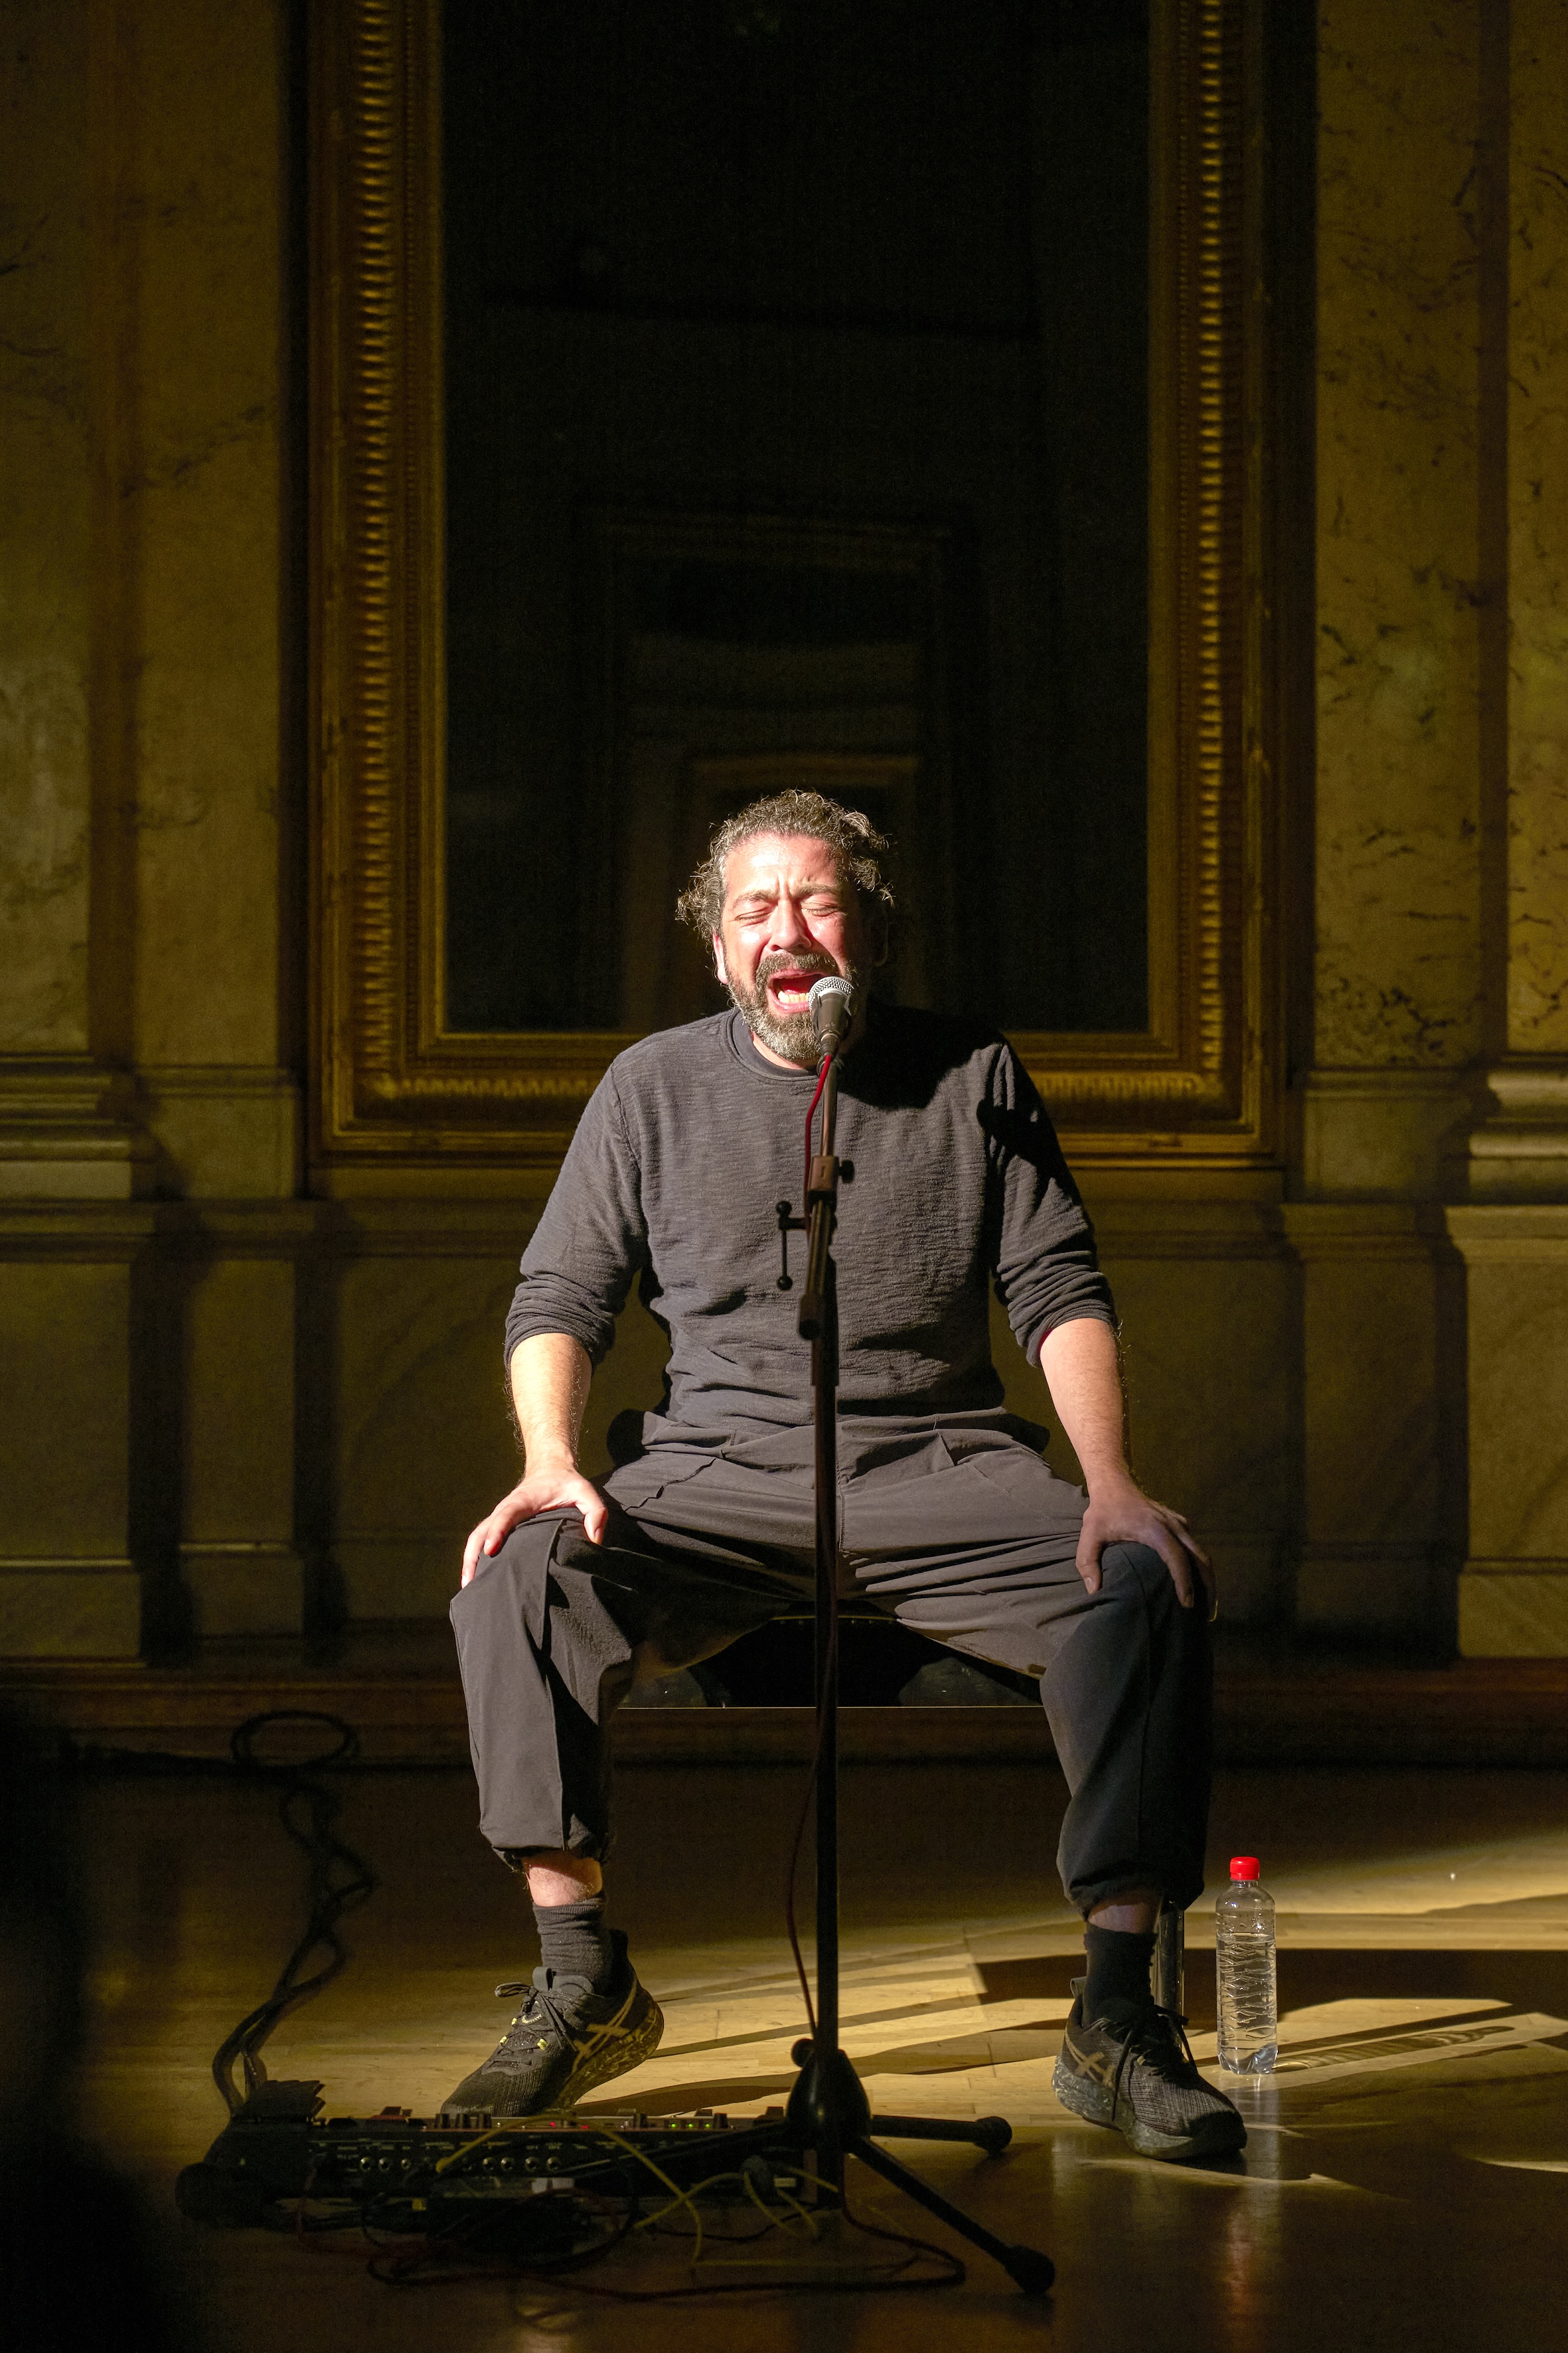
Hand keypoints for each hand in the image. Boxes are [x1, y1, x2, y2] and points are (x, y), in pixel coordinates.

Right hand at [460, 1466, 607, 1586]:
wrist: (550, 1469)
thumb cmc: (567, 1483)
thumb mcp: (586, 1492)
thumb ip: (595, 1512)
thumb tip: (595, 1540)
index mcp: (524, 1501)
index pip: (506, 1515)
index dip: (497, 1531)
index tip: (491, 1549)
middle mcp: (506, 1508)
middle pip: (482, 1530)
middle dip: (474, 1554)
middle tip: (471, 1582)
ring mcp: (500, 1516)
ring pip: (476, 1537)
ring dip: (470, 1560)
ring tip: (468, 1588)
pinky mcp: (499, 1523)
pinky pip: (480, 1539)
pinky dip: (473, 1556)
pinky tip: (474, 1578)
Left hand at [1075, 1476, 1213, 1612]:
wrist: (1114, 1485)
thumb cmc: (1103, 1511)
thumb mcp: (1089, 1535)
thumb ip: (1088, 1562)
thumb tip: (1095, 1591)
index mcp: (1154, 1530)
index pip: (1177, 1558)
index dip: (1184, 1581)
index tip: (1187, 1603)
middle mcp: (1172, 1526)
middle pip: (1200, 1557)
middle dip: (1207, 1585)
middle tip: (1204, 1612)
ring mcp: (1178, 1523)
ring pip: (1201, 1552)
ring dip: (1207, 1576)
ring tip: (1206, 1602)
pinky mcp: (1179, 1523)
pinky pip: (1195, 1545)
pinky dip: (1199, 1564)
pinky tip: (1196, 1581)